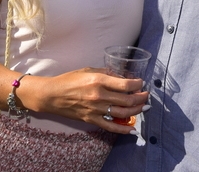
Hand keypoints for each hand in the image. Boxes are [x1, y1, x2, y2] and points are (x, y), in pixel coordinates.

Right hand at [21, 68, 148, 134]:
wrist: (52, 95)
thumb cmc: (69, 80)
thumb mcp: (88, 70)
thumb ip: (106, 73)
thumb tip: (122, 78)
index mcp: (99, 80)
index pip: (126, 85)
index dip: (138, 84)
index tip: (141, 83)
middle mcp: (99, 95)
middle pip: (128, 99)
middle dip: (141, 97)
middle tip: (146, 95)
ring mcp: (96, 109)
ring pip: (123, 113)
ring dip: (137, 110)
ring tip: (142, 106)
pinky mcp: (91, 120)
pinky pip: (111, 126)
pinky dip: (123, 129)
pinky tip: (132, 129)